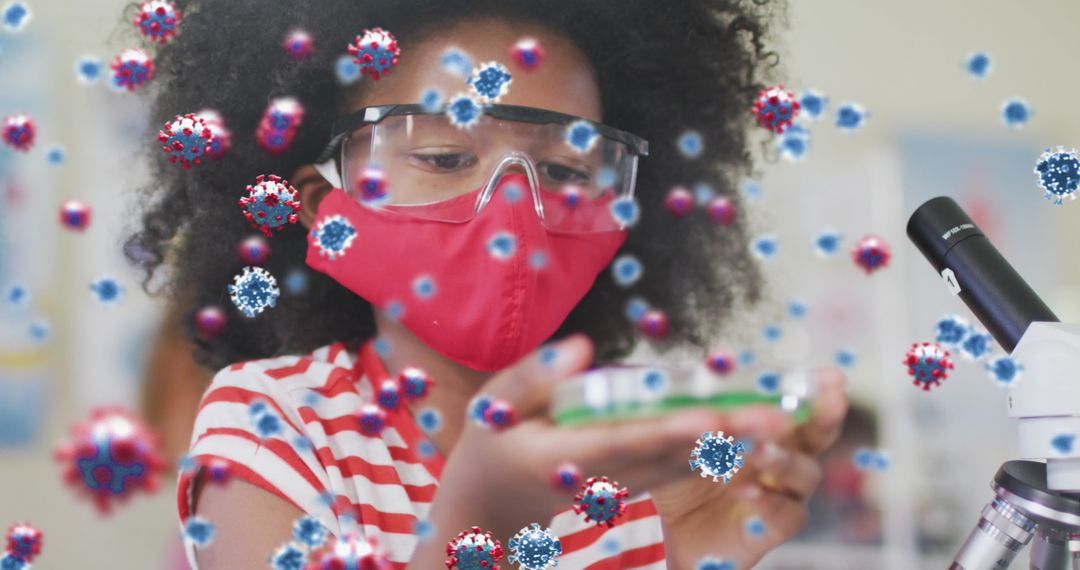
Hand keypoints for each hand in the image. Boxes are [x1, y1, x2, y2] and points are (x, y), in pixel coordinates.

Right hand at [411, 334, 794, 567]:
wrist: (486, 513)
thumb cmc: (487, 448)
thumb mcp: (492, 407)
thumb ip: (534, 377)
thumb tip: (584, 349)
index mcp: (564, 456)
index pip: (625, 441)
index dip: (670, 430)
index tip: (711, 418)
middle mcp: (601, 477)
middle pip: (672, 455)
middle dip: (727, 436)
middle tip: (780, 418)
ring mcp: (620, 487)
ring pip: (684, 466)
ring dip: (734, 446)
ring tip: (780, 423)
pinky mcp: (632, 485)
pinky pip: (679, 471)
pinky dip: (717, 455)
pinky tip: (752, 438)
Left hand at [649, 368, 848, 569]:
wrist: (664, 531)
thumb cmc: (677, 477)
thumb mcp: (675, 437)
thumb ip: (697, 408)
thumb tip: (717, 366)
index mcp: (763, 429)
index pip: (794, 404)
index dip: (815, 388)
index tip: (834, 376)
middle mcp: (781, 458)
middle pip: (816, 435)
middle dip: (826, 416)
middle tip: (833, 400)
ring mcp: (782, 494)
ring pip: (805, 472)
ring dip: (781, 457)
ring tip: (753, 450)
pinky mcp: (773, 528)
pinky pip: (787, 513)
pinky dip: (769, 499)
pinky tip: (746, 491)